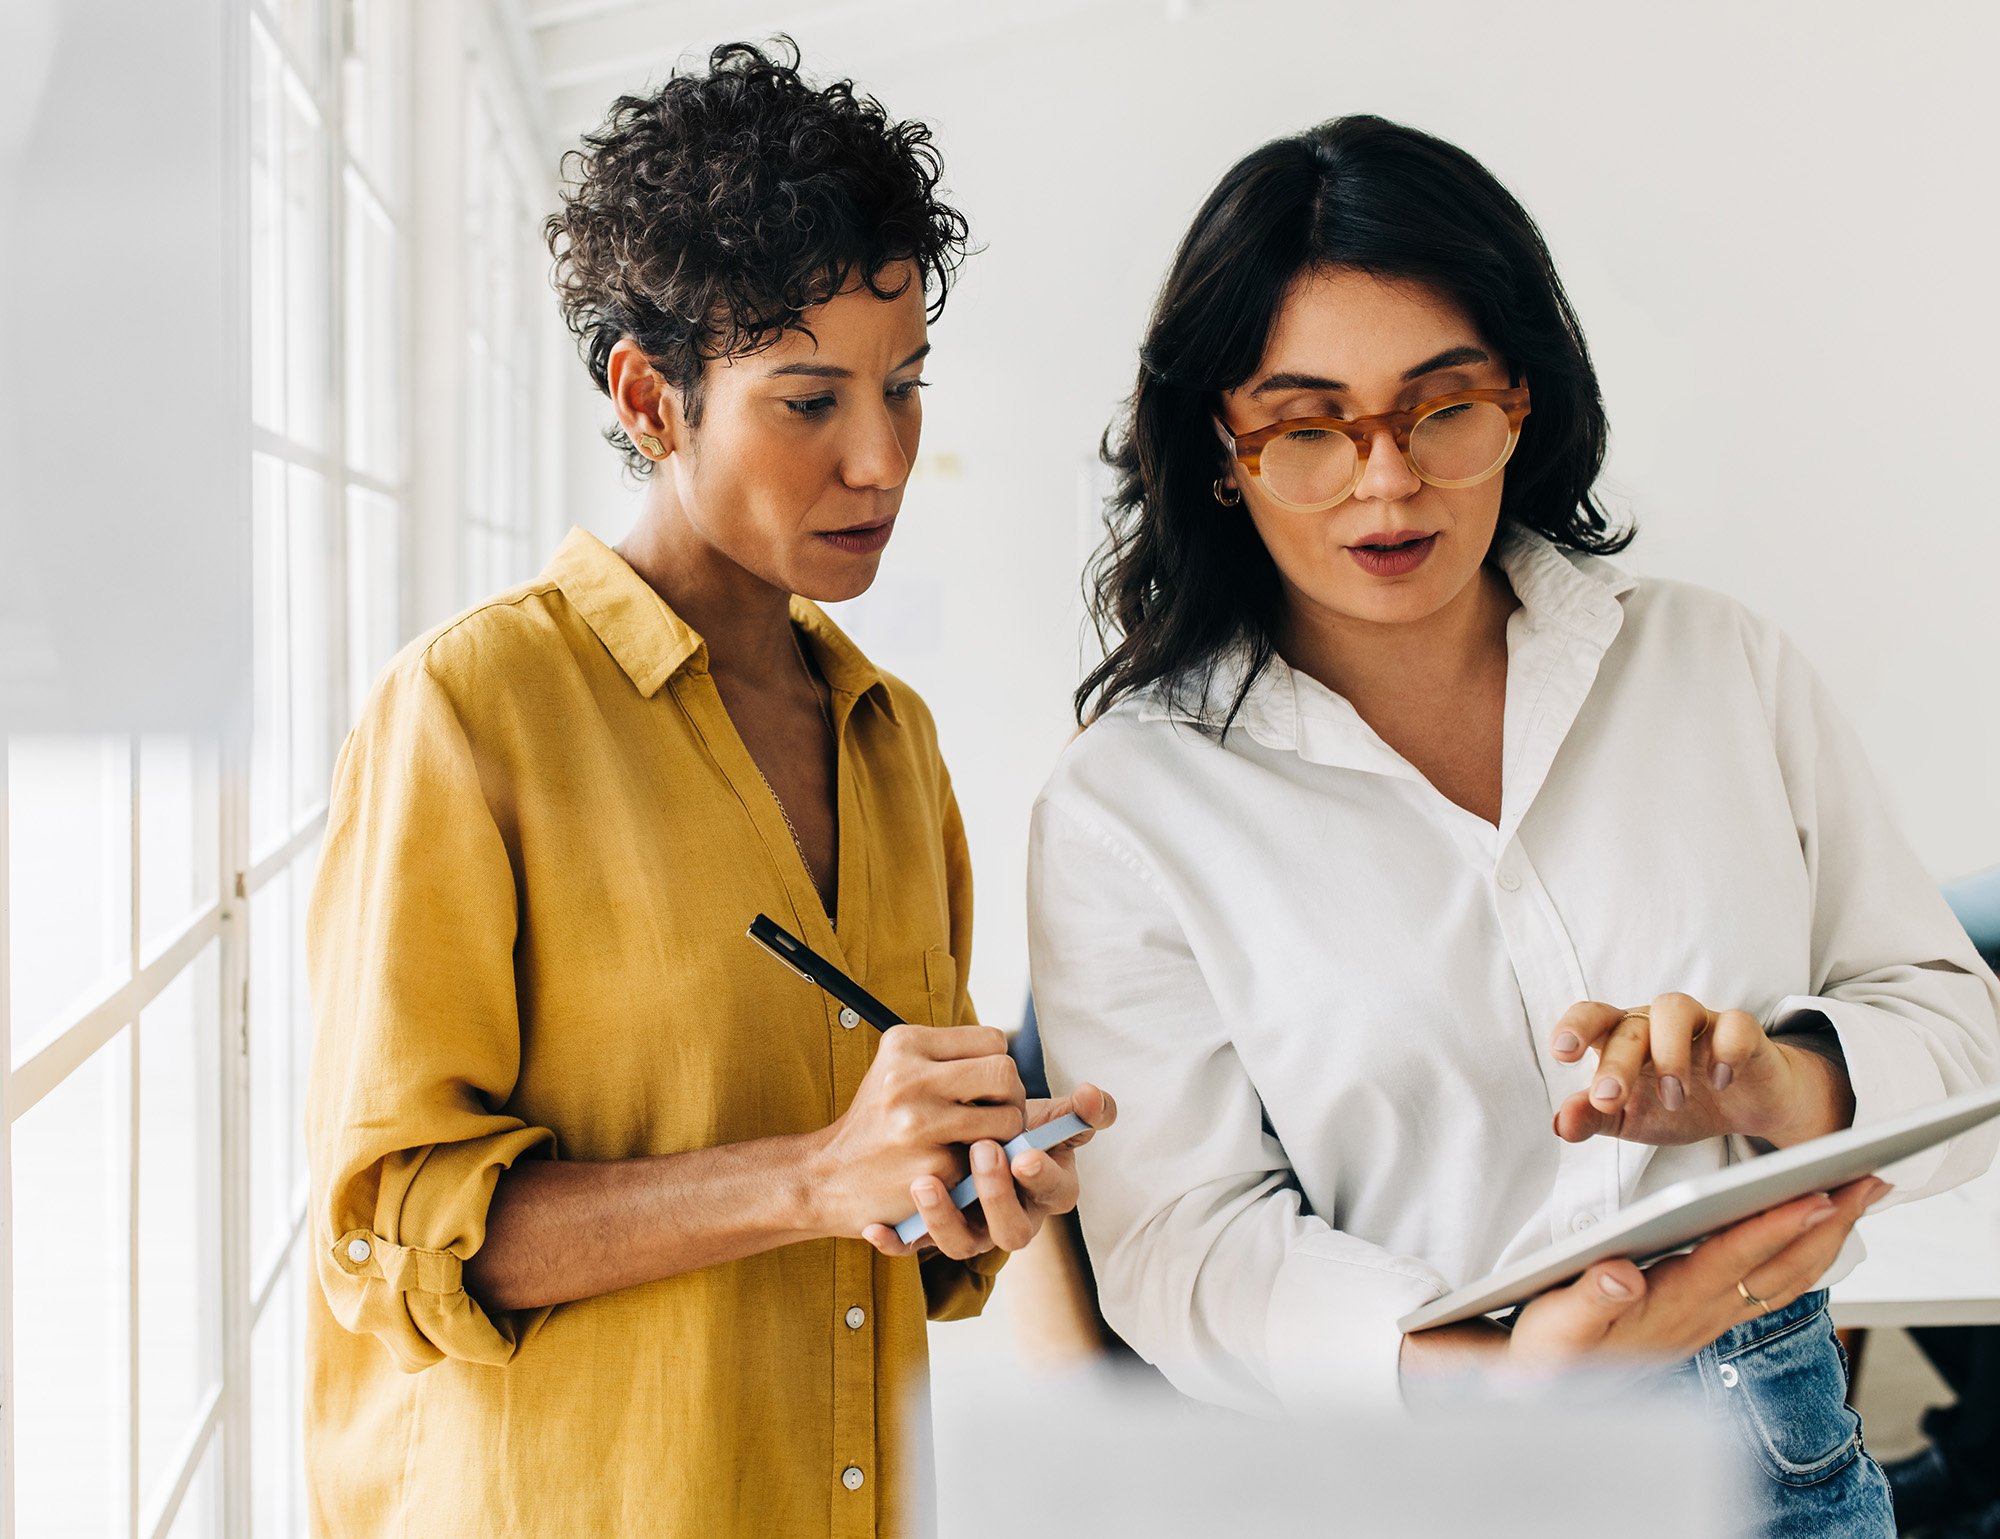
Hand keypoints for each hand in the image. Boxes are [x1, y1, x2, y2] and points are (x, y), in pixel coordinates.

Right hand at [809, 1024, 1026, 1237]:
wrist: (827, 1177)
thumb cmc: (875, 1122)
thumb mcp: (896, 1070)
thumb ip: (946, 1057)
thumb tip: (1007, 1062)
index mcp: (904, 1044)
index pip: (993, 1040)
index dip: (998, 1066)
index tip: (985, 1089)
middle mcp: (909, 1077)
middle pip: (1005, 1072)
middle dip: (1011, 1098)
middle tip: (996, 1116)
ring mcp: (920, 1123)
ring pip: (1007, 1118)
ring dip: (1004, 1137)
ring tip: (980, 1144)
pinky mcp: (933, 1167)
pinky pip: (988, 1160)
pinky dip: (981, 1167)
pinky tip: (957, 1168)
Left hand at [861, 1083, 1116, 1261]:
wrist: (958, 1141)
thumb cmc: (1011, 1129)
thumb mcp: (1043, 1115)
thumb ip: (1074, 1110)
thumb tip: (1092, 1098)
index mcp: (1045, 1191)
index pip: (1055, 1193)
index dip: (1044, 1176)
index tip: (1027, 1153)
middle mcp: (1010, 1217)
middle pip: (1013, 1229)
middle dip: (998, 1193)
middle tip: (982, 1152)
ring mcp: (970, 1229)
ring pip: (962, 1244)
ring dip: (944, 1218)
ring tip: (925, 1182)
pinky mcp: (930, 1235)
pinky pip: (913, 1247)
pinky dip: (896, 1241)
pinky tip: (876, 1227)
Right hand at [1401, 1176, 1888, 1390]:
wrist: (1547, 1388)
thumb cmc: (1549, 1348)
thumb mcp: (1556, 1322)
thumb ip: (1590, 1299)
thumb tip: (1623, 1277)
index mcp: (1668, 1305)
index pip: (1731, 1260)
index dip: (1773, 1228)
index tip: (1813, 1196)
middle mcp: (1701, 1314)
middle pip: (1780, 1268)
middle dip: (1828, 1223)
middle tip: (1869, 1180)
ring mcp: (1711, 1319)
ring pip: (1786, 1279)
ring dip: (1829, 1237)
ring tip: (1859, 1195)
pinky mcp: (1707, 1317)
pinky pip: (1773, 1287)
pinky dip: (1805, 1255)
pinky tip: (1817, 1234)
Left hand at [1550, 993, 1853, 1148]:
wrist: (1744, 1106)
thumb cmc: (1677, 1105)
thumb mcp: (1630, 1118)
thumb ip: (1594, 1117)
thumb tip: (1561, 1124)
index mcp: (1621, 1037)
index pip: (1591, 1017)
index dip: (1574, 1027)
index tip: (1562, 1052)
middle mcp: (1655, 1022)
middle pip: (1630, 1026)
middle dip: (1616, 1063)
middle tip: (1610, 1099)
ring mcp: (1699, 1022)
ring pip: (1675, 1010)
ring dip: (1669, 1054)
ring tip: (1673, 1098)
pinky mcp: (1742, 1032)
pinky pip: (1735, 1024)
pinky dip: (1727, 1050)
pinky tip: (1720, 1081)